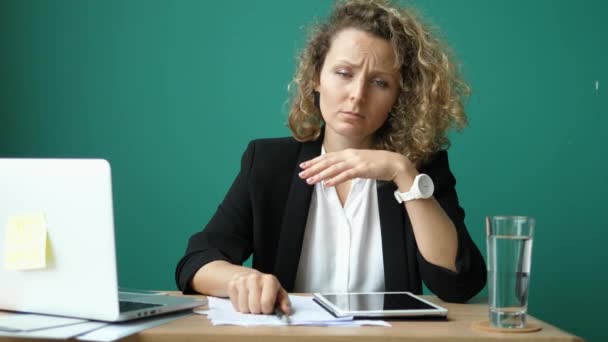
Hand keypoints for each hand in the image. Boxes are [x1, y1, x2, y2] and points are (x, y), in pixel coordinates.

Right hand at [226, 270, 291, 314]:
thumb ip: (284, 302)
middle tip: (260, 307)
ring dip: (249, 310)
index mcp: (269, 280)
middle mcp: (255, 278)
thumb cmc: (265, 287)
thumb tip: (286, 311)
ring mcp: (242, 281)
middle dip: (258, 311)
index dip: (268, 311)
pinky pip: (236, 306)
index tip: (268, 309)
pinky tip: (244, 300)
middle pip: (255, 308)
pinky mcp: (232, 285)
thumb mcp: (278, 292)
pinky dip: (240, 307)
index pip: (266, 303)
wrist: (247, 276)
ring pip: (244, 309)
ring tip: (252, 303)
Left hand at [299, 148, 416, 188]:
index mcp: (349, 152)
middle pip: (327, 161)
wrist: (394, 163)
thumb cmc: (378, 163)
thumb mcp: (360, 161)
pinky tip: (326, 184)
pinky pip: (345, 175)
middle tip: (301, 173)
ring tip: (309, 180)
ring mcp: (355, 162)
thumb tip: (338, 170)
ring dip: (320, 174)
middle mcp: (350, 155)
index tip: (304, 165)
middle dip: (313, 168)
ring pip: (333, 168)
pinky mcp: (362, 169)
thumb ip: (349, 164)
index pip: (328, 157)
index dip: (315, 161)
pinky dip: (334, 179)